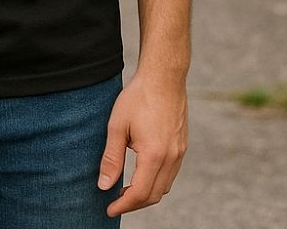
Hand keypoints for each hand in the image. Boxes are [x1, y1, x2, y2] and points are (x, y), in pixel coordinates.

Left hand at [97, 72, 187, 216]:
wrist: (164, 76)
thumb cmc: (138, 97)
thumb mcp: (117, 125)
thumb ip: (111, 158)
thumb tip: (104, 185)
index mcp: (154, 155)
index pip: (140, 194)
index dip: (123, 205)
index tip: (109, 209)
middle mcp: (171, 157)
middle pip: (154, 195)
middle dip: (134, 203)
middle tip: (115, 201)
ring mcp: (180, 152)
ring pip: (165, 186)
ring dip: (147, 193)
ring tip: (127, 189)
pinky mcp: (182, 145)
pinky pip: (171, 173)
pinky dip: (157, 180)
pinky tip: (143, 172)